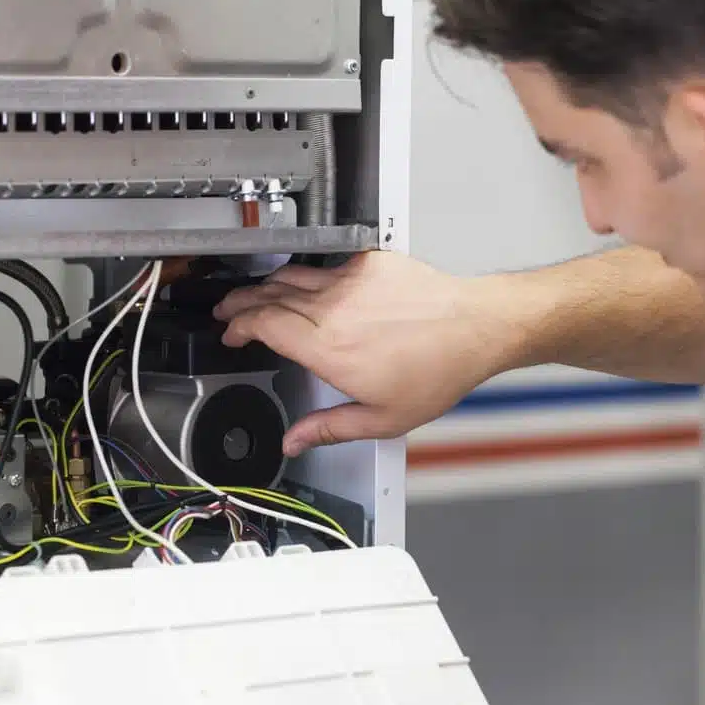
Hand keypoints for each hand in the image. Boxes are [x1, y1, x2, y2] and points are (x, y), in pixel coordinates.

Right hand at [213, 251, 511, 455]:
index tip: (230, 333)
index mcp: (328, 347)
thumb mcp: (383, 418)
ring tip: (255, 296)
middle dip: (240, 303)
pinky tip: (302, 284)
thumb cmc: (438, 370)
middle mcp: (334, 308)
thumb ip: (329, 428)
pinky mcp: (369, 263)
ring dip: (266, 286)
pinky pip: (325, 266)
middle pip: (269, 296)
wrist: (476, 328)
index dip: (238, 326)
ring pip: (291, 276)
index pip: (263, 324)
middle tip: (228, 312)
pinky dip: (306, 275)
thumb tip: (294, 441)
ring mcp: (351, 281)